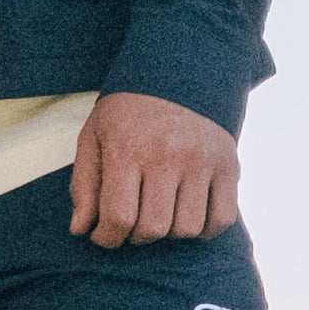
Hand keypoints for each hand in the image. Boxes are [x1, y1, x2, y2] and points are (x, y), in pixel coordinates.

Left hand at [67, 91, 239, 248]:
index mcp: (128, 149)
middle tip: (130, 223)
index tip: (103, 235)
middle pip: (153, 228)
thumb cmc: (128, 112)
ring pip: (187, 229)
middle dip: (135, 237)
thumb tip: (80, 230)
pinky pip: (222, 219)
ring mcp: (202, 161)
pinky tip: (187, 215)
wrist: (177, 71)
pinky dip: (205, 230)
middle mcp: (168, 155)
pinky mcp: (228, 165)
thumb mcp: (93, 137)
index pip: (118, 216)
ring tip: (158, 214)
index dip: (107, 238)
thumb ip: (84, 185)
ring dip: (169, 233)